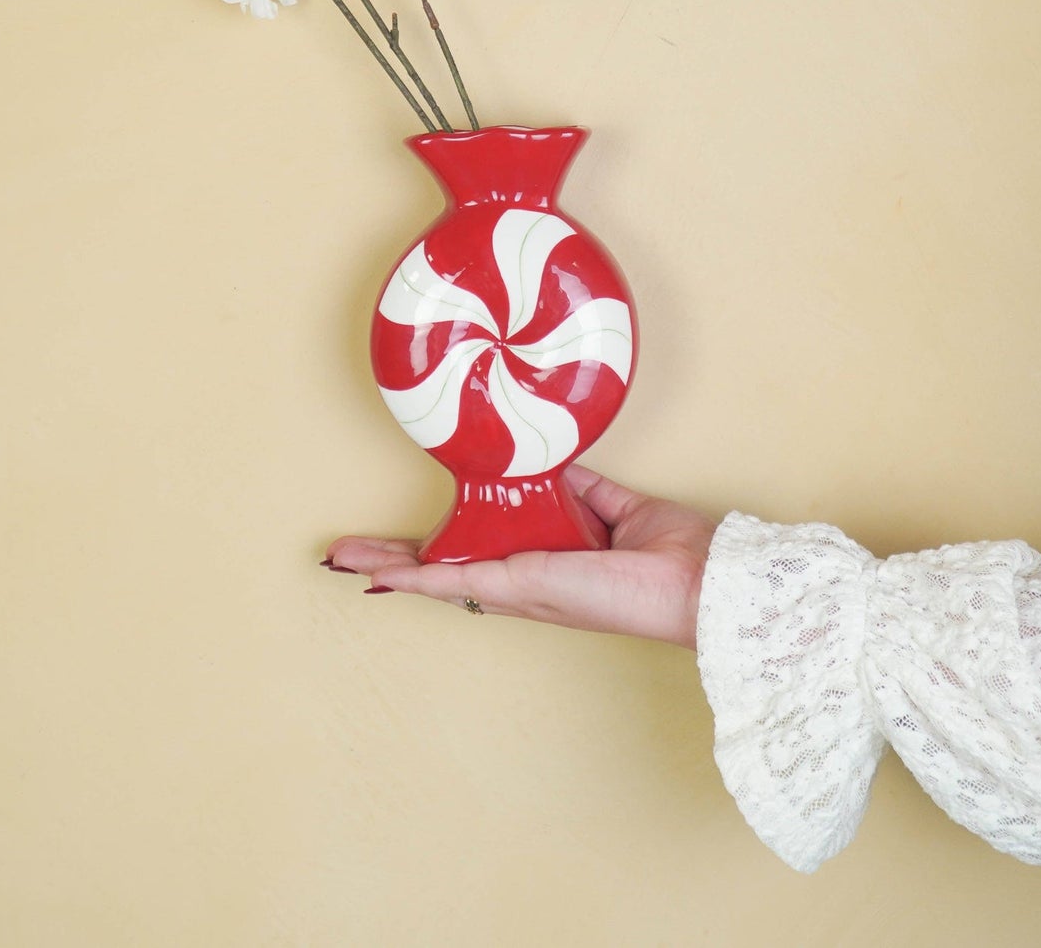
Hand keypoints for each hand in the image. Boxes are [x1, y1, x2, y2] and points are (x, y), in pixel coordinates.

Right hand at [323, 464, 717, 648]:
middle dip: (395, 563)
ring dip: (392, 569)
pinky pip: (459, 581)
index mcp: (544, 563)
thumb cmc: (666, 550)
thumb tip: (548, 453)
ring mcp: (520, 588)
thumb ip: (577, 482)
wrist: (693, 577)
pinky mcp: (525, 585)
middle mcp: (525, 582)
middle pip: (444, 572)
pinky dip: (419, 578)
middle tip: (349, 553)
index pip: (475, 556)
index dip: (433, 552)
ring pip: (440, 580)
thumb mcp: (613, 503)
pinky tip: (385, 575)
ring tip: (347, 560)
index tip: (397, 546)